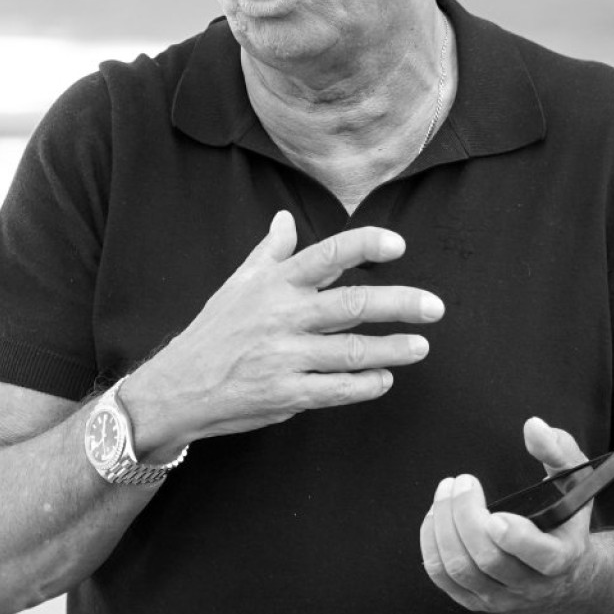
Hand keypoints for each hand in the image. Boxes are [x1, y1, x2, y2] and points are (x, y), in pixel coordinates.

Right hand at [127, 209, 443, 454]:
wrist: (179, 385)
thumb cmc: (215, 329)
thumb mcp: (238, 283)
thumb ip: (270, 252)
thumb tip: (284, 218)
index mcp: (275, 283)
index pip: (327, 255)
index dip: (365, 246)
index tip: (398, 246)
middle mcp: (283, 316)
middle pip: (352, 304)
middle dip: (399, 303)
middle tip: (434, 307)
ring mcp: (285, 357)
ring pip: (351, 350)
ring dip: (392, 348)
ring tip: (421, 346)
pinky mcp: (285, 394)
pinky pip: (336, 390)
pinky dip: (365, 385)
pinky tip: (385, 378)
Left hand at [420, 418, 594, 613]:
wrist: (563, 577)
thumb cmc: (565, 521)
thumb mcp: (576, 483)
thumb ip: (559, 451)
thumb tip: (533, 427)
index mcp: (562, 557)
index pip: (541, 558)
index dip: (516, 538)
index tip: (495, 514)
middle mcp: (531, 585)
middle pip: (489, 560)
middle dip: (466, 516)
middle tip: (462, 482)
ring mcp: (501, 597)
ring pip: (461, 569)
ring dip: (444, 526)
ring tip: (445, 492)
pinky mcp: (475, 600)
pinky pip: (443, 577)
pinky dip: (431, 544)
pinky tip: (436, 515)